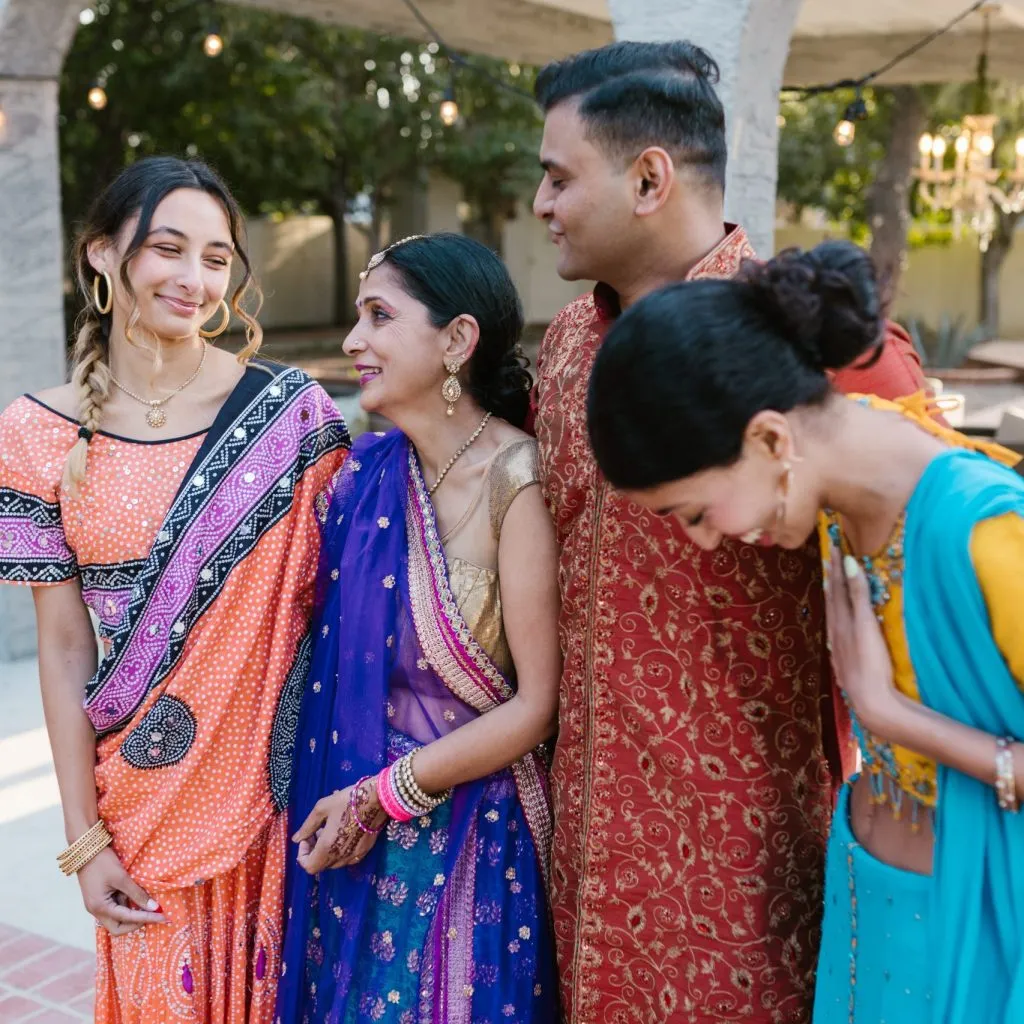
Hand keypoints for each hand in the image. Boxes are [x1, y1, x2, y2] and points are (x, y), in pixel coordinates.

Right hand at [77, 847, 166, 935]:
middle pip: (118, 927)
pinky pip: (115, 908)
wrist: (85, 850)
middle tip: (154, 915)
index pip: (127, 919)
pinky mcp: (99, 899)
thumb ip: (137, 893)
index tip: (162, 917)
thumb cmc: (103, 863)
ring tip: (148, 903)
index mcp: (100, 907)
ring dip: (132, 914)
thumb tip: (153, 907)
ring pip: (117, 919)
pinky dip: (127, 905)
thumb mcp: (121, 877)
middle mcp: (96, 911)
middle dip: (136, 923)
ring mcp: (97, 906)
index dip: (146, 918)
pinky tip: (137, 897)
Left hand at [293, 777, 386, 873]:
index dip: (303, 855)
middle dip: (314, 851)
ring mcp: (354, 855)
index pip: (309, 866)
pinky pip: (347, 858)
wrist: (377, 798)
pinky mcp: (365, 851)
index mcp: (327, 847)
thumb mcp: (322, 808)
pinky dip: (340, 851)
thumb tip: (296, 838)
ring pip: (334, 863)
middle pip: (321, 865)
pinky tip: (343, 834)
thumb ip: (307, 826)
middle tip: (316, 832)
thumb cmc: (347, 800)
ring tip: (329, 830)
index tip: (306, 838)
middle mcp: (341, 856)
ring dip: (327, 851)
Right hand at [825, 545, 901, 733]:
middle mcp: (837, 628)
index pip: (832, 602)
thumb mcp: (858, 661)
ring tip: (833, 553)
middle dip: (831, 571)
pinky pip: (850, 598)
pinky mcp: (857, 627)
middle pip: (833, 594)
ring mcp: (845, 627)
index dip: (831, 581)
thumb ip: (857, 647)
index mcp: (835, 635)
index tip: (829, 559)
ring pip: (838, 594)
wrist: (871, 700)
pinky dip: (849, 581)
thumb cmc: (867, 683)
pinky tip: (851, 564)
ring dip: (836, 573)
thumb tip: (853, 627)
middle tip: (828, 548)